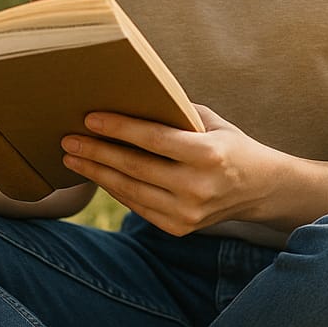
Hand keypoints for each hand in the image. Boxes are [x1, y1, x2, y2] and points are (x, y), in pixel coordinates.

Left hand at [60, 104, 283, 235]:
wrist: (259, 187)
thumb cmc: (228, 143)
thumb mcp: (208, 121)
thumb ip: (173, 113)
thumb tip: (126, 98)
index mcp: (208, 155)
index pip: (153, 139)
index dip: (119, 129)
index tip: (89, 118)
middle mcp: (198, 187)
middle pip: (135, 168)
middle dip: (97, 152)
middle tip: (68, 139)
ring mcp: (188, 213)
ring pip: (131, 191)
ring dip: (97, 173)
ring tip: (73, 157)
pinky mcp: (180, 228)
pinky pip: (138, 206)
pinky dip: (115, 189)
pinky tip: (97, 174)